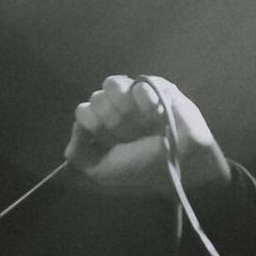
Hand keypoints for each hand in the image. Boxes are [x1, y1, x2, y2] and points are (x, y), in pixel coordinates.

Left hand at [65, 74, 230, 195]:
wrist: (179, 164)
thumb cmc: (142, 168)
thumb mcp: (100, 170)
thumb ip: (76, 152)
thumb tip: (78, 124)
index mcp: (103, 124)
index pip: (83, 110)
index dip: (95, 128)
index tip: (111, 143)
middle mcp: (117, 107)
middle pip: (97, 98)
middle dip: (113, 123)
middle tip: (132, 137)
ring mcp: (135, 95)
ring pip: (112, 85)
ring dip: (126, 111)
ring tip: (143, 125)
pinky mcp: (157, 87)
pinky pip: (138, 85)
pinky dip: (145, 104)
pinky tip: (156, 117)